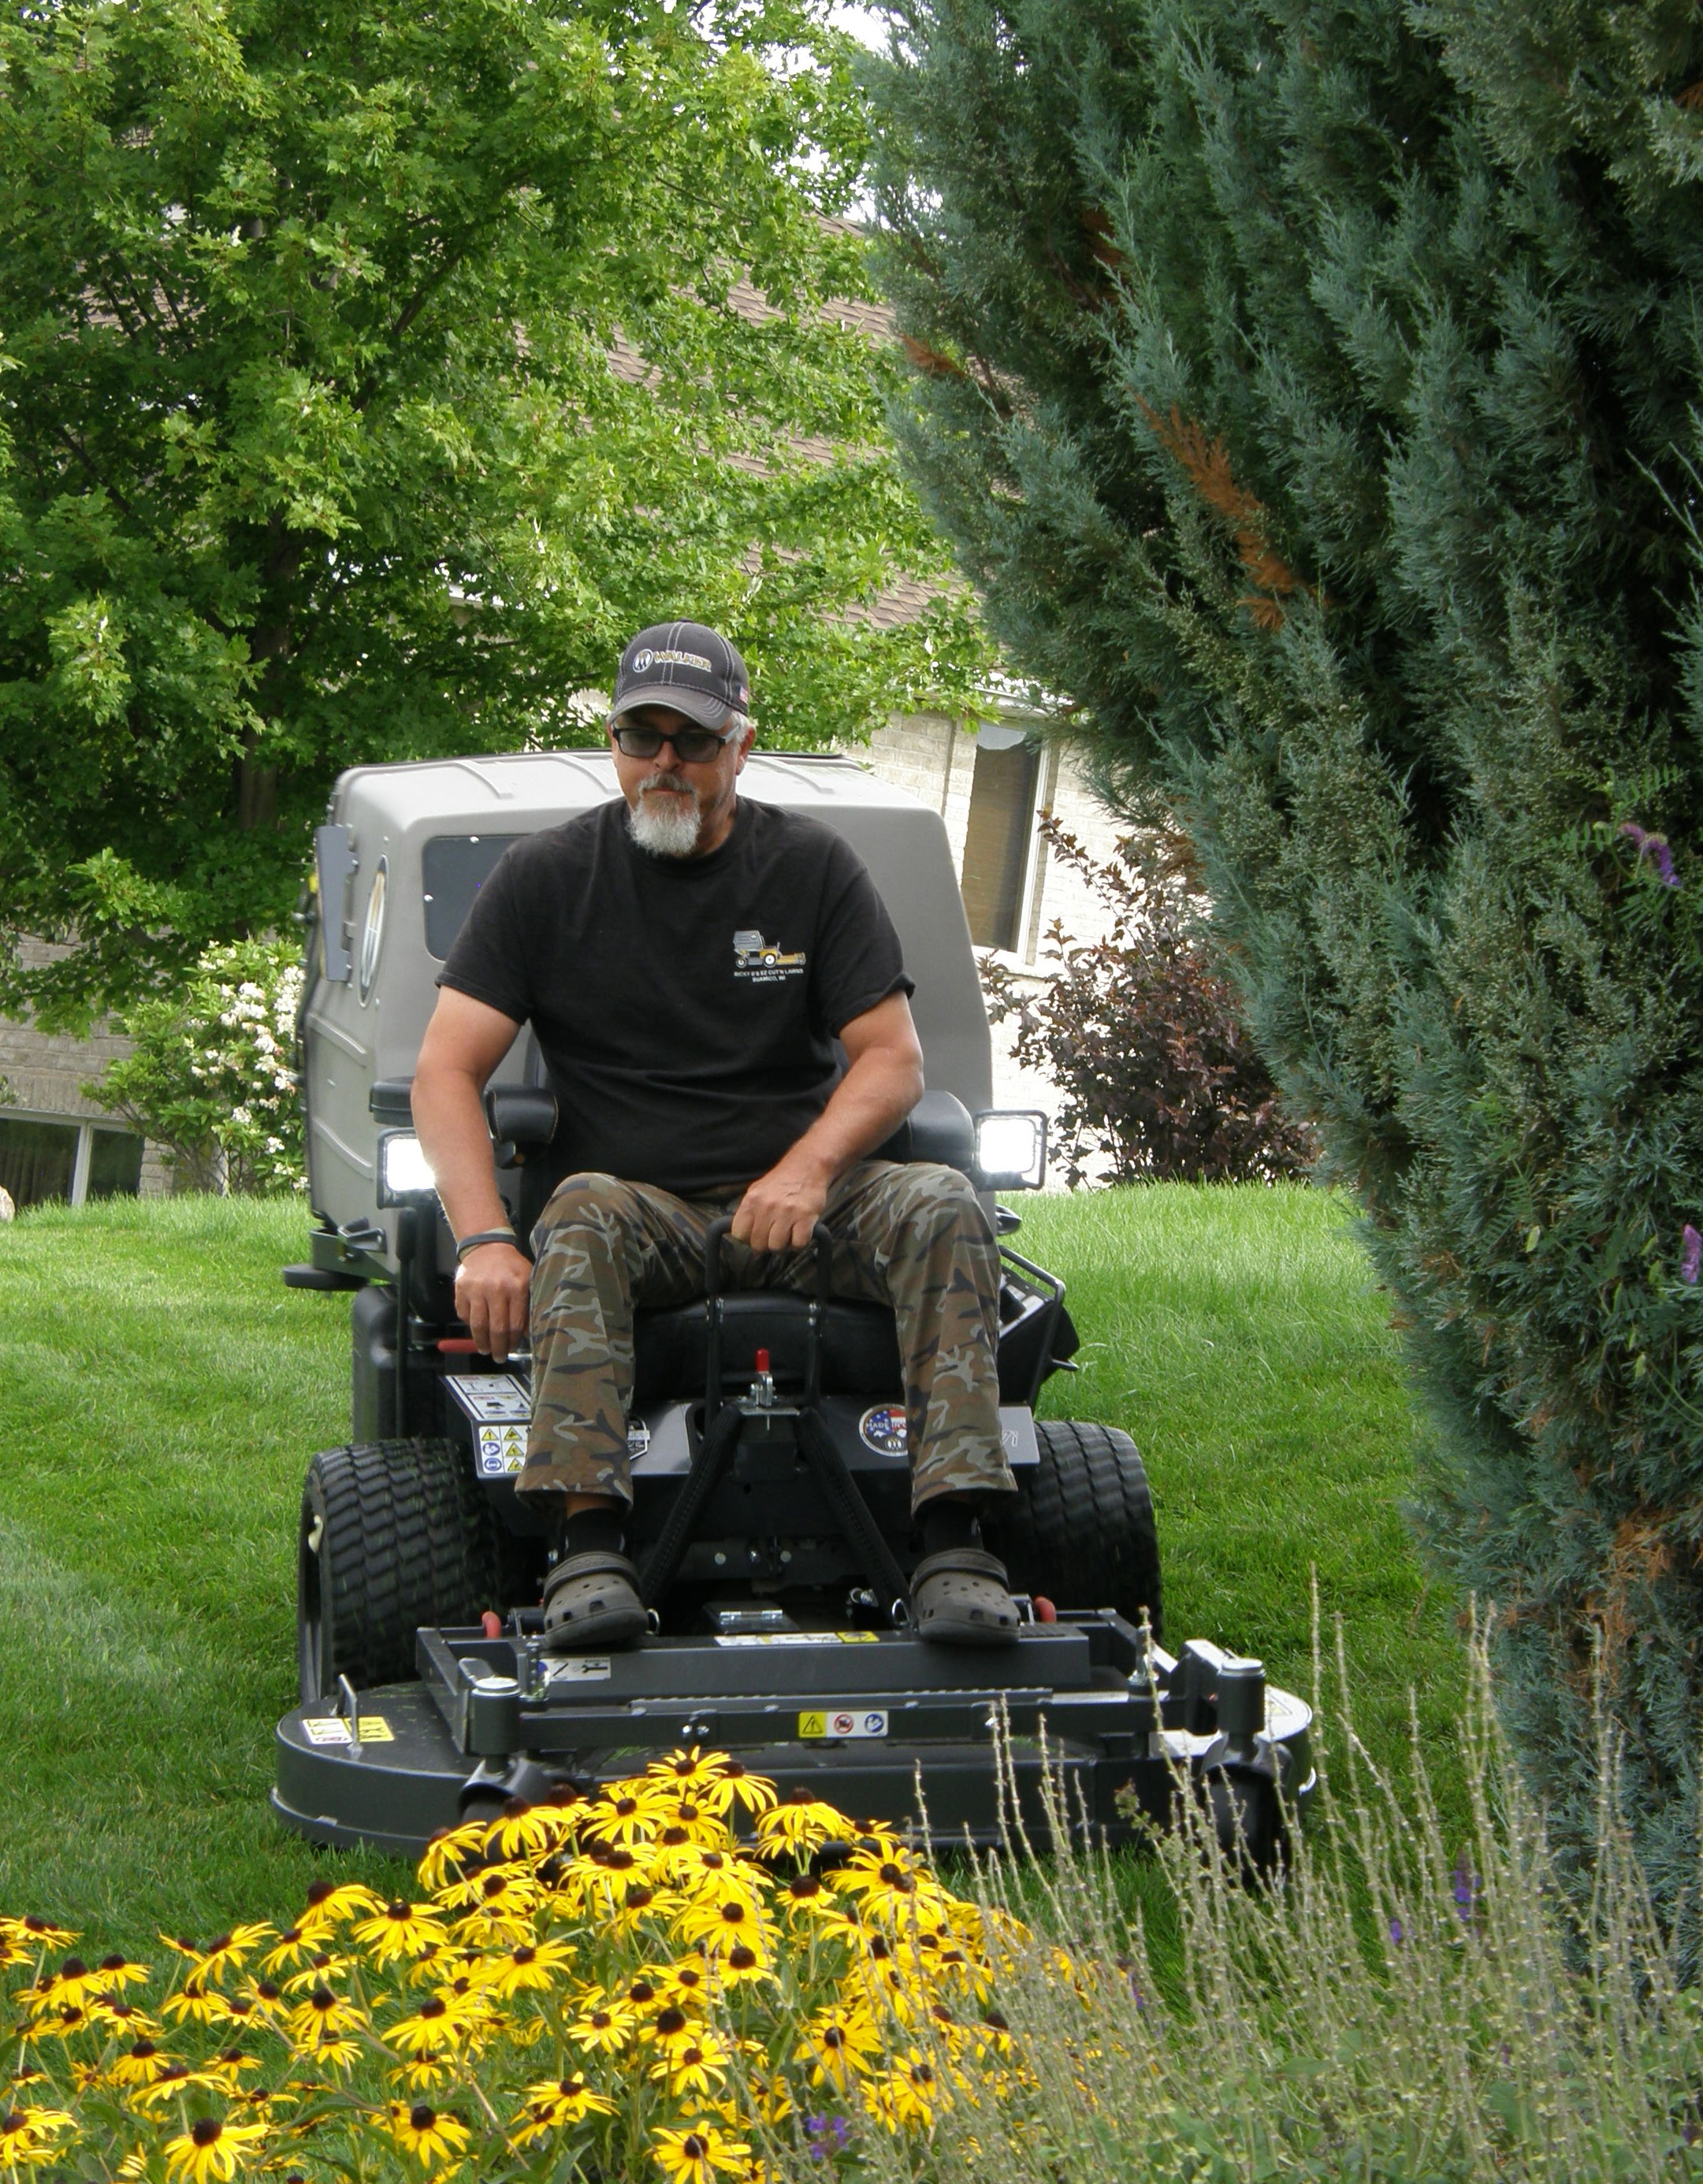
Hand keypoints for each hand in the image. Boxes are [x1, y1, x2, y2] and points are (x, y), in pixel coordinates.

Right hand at [454, 1242, 532, 1361]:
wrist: (487, 1246)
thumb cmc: (511, 1267)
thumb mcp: (527, 1279)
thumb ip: (528, 1304)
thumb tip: (527, 1333)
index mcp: (517, 1287)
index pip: (515, 1323)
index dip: (513, 1341)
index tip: (512, 1349)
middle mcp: (496, 1288)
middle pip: (497, 1328)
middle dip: (498, 1348)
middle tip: (499, 1357)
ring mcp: (476, 1289)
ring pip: (478, 1325)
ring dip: (481, 1342)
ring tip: (485, 1350)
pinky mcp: (461, 1289)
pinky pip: (464, 1315)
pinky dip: (469, 1325)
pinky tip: (476, 1330)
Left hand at [732, 1156, 829, 1253]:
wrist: (807, 1167)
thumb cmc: (783, 1181)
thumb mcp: (757, 1190)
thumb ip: (749, 1211)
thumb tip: (742, 1233)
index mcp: (751, 1200)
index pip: (739, 1234)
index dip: (748, 1239)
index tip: (756, 1235)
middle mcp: (766, 1207)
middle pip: (758, 1245)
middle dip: (766, 1244)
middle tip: (774, 1235)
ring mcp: (786, 1212)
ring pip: (777, 1247)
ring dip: (783, 1245)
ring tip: (788, 1233)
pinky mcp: (806, 1217)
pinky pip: (798, 1244)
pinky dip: (800, 1243)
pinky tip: (800, 1232)